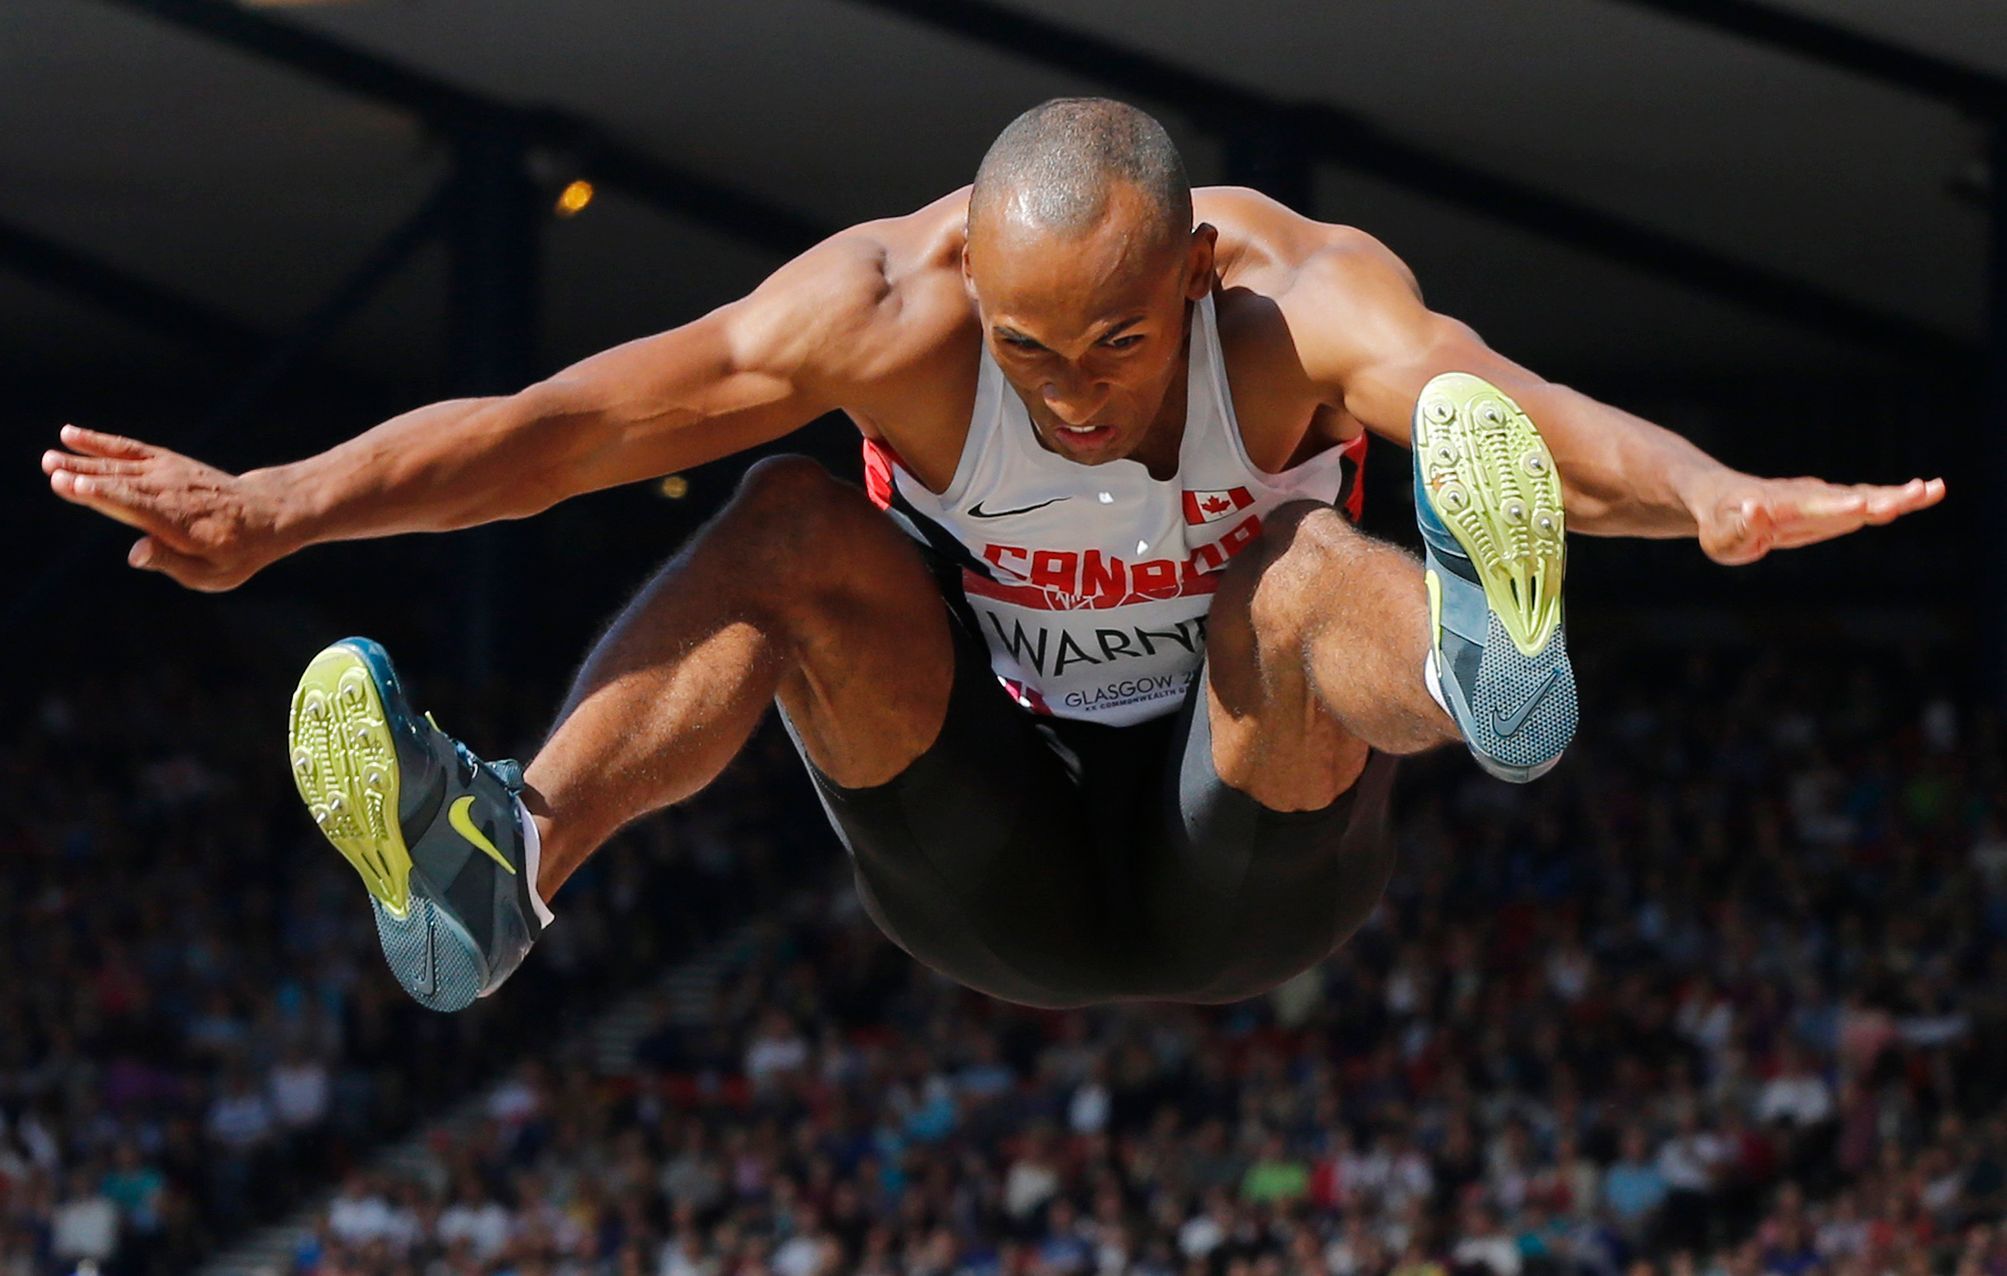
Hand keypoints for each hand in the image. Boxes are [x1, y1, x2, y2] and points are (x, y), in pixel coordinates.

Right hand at [42, 425, 291, 590]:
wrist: (267, 514)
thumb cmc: (237, 552)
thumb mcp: (213, 573)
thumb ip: (170, 562)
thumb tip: (134, 554)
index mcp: (179, 522)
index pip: (135, 506)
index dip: (103, 497)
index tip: (74, 487)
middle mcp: (171, 492)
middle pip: (122, 482)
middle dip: (85, 475)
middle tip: (50, 468)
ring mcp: (168, 473)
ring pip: (120, 464)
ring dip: (83, 459)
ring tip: (50, 457)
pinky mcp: (166, 461)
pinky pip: (129, 449)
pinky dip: (101, 442)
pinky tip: (70, 435)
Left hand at [1694, 472, 1945, 565]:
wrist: (1724, 499)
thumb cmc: (1720, 524)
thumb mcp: (1720, 536)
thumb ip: (1738, 528)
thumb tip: (1754, 509)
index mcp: (1780, 505)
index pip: (1811, 507)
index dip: (1835, 508)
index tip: (1861, 505)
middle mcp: (1807, 496)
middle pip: (1847, 498)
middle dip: (1880, 499)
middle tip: (1915, 494)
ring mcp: (1824, 498)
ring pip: (1865, 495)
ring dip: (1899, 494)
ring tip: (1934, 489)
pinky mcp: (1835, 504)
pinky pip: (1869, 499)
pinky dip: (1898, 497)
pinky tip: (1931, 491)